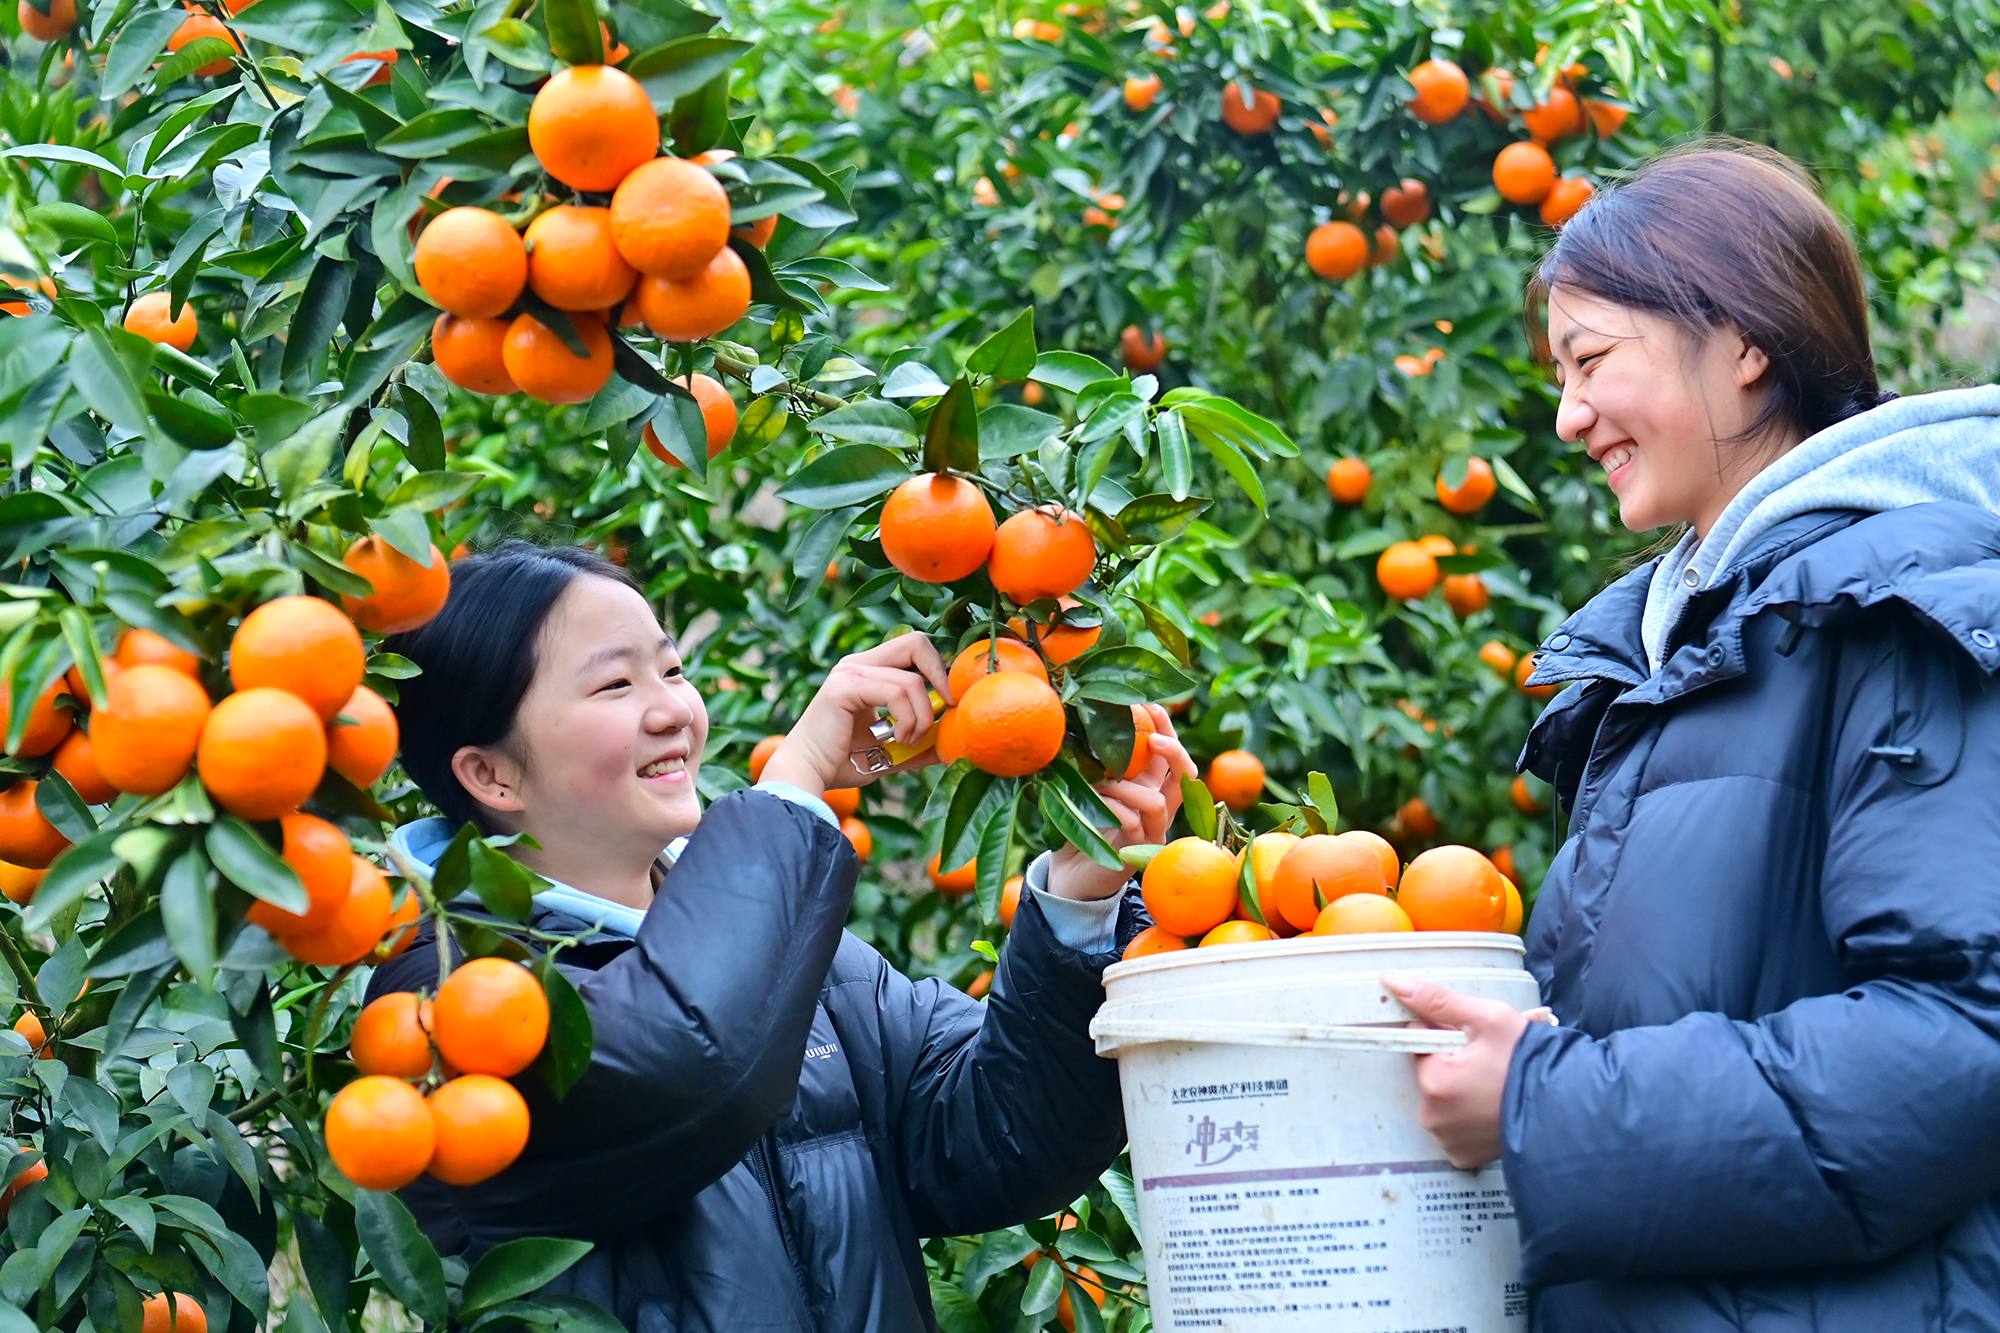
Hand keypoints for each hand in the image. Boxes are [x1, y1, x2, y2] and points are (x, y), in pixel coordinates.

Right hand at [762, 631, 949, 796]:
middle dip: (941, 675)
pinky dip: (908, 719)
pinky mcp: (845, 686)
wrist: (806, 775)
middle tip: (947, 706)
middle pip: (916, 642)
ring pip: (912, 680)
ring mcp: (849, 671)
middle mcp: (857, 664)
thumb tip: (952, 743)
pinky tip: (898, 739)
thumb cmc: (843, 763)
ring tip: (909, 741)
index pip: (913, 649)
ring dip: (922, 717)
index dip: (939, 669)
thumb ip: (919, 742)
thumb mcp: (890, 750)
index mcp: (867, 671)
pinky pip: (897, 693)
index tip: (949, 703)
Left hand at [1047, 705, 1196, 900]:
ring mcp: (1150, 832)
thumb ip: (1095, 762)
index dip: (1167, 730)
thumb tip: (1088, 719)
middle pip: (1186, 777)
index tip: (1151, 706)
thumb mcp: (1087, 786)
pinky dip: (1114, 808)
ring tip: (1100, 783)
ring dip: (1127, 787)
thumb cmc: (1076, 826)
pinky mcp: (1136, 853)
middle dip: (1174, 751)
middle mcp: (1156, 809)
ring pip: (1158, 802)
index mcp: (1148, 787)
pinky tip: (1094, 804)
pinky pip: (1135, 824)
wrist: (1067, 873)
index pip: (1169, 756)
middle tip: (1153, 738)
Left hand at [1381, 971, 1530, 1168]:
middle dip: (1454, 1062)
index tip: (1475, 1040)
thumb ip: (1437, 1000)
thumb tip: (1392, 982)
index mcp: (1434, 1081)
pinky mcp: (1463, 1157)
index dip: (1447, 1035)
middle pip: (1431, 1073)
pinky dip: (1468, 1116)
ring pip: (1442, 1099)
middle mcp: (1433, 1117)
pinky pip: (1454, 1127)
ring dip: (1461, 1089)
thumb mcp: (1486, 1018)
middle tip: (1491, 1061)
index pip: (1420, 1042)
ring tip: (1496, 1084)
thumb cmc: (1529, 1061)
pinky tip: (1493, 1107)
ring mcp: (1448, 1141)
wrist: (1571, 1109)